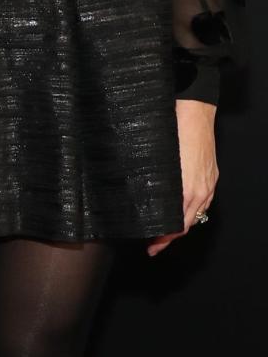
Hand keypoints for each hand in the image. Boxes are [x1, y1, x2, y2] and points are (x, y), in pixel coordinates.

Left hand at [147, 99, 217, 255]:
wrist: (194, 111)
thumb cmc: (174, 130)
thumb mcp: (160, 159)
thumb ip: (157, 183)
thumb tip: (145, 201)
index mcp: (187, 189)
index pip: (178, 225)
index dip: (165, 238)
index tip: (152, 246)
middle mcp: (202, 190)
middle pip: (187, 224)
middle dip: (171, 237)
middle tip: (154, 245)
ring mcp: (209, 183)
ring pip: (196, 214)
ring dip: (181, 225)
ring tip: (166, 232)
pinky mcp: (211, 175)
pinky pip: (203, 201)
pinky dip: (192, 211)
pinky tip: (182, 210)